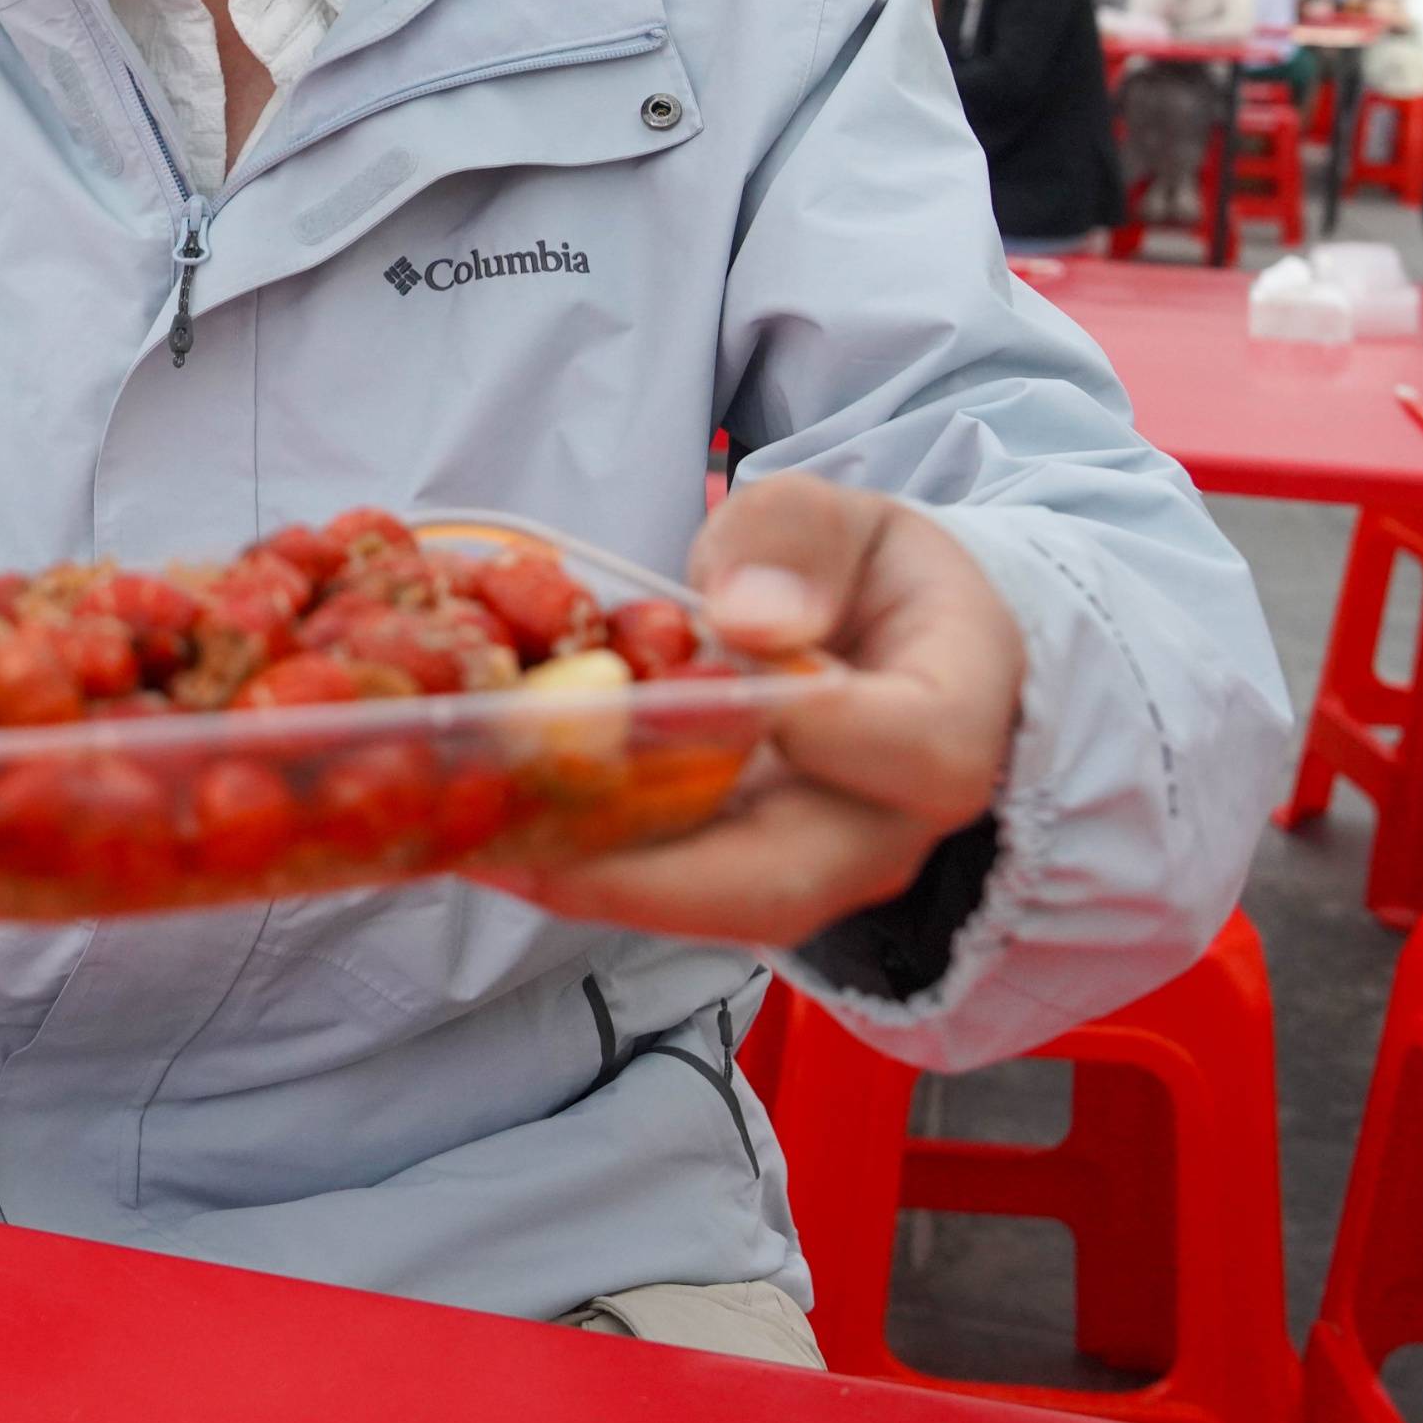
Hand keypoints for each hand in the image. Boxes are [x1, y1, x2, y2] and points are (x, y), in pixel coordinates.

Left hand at [473, 473, 1025, 943]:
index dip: (825, 735)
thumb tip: (747, 620)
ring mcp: (815, 865)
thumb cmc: (868, 575)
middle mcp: (892, 821)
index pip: (917, 749)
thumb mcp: (844, 519)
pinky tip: (482, 827)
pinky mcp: (743, 876)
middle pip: (789, 880)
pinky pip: (669, 888)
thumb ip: (798, 544)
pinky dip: (578, 861)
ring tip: (468, 837)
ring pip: (713, 904)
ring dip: (588, 878)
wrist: (887, 645)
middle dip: (645, 873)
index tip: (723, 695)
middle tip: (514, 840)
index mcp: (954, 713)